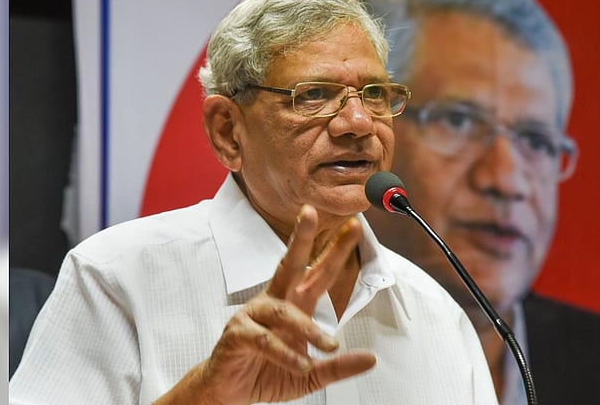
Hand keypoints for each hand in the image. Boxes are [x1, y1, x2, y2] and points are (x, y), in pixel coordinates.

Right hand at [159, 205, 375, 404]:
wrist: (229, 392)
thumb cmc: (266, 373)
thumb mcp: (310, 373)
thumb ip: (337, 366)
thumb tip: (370, 359)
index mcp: (292, 304)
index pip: (316, 272)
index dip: (334, 250)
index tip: (353, 227)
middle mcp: (273, 302)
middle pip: (289, 264)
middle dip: (301, 238)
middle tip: (311, 213)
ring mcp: (253, 315)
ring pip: (284, 311)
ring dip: (309, 328)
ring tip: (329, 345)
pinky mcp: (238, 334)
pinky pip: (266, 340)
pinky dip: (286, 353)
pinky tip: (301, 364)